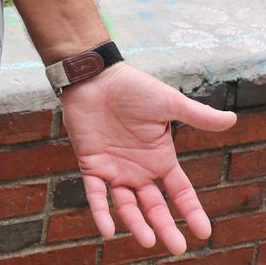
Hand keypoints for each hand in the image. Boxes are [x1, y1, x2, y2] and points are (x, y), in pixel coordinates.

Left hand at [60, 64, 236, 252]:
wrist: (93, 75)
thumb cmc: (131, 86)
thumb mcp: (168, 102)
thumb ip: (197, 115)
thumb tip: (232, 118)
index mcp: (160, 158)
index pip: (180, 192)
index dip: (191, 211)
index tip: (203, 231)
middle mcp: (139, 169)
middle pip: (155, 205)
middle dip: (166, 226)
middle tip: (177, 247)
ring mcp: (114, 168)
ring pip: (127, 205)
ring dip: (136, 223)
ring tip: (148, 241)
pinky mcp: (91, 164)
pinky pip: (95, 194)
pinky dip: (100, 212)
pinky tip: (107, 231)